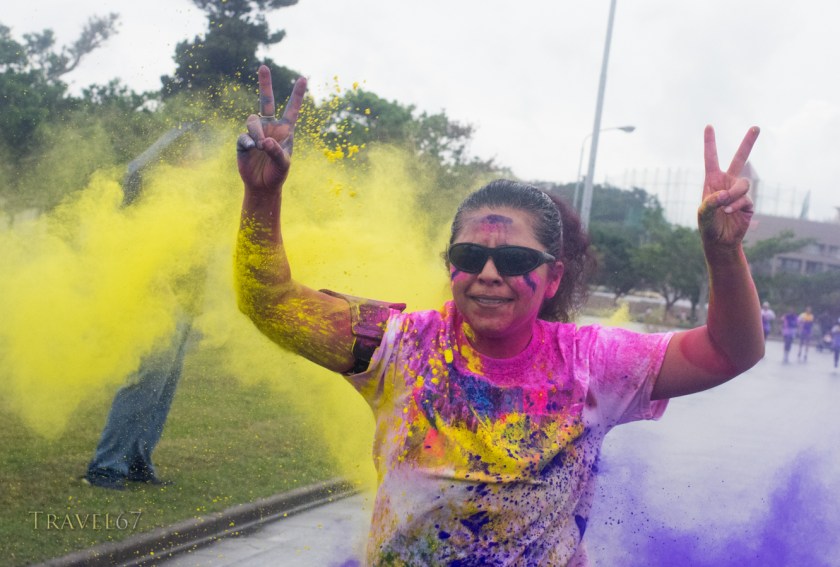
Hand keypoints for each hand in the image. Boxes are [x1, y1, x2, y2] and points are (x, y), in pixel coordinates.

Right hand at [236, 65, 306, 191]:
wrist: (262, 185)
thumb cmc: (278, 173)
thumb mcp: (283, 164)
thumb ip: (276, 152)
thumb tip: (264, 141)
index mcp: (285, 130)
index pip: (292, 109)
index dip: (297, 94)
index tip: (303, 78)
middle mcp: (270, 126)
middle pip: (266, 101)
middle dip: (264, 84)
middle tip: (263, 66)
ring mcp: (256, 132)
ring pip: (252, 121)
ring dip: (256, 132)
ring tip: (260, 145)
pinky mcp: (243, 141)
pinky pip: (243, 136)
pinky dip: (248, 142)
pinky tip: (252, 149)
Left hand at [697, 125, 759, 249]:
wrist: (720, 240)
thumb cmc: (708, 225)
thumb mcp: (703, 213)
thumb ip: (711, 202)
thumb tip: (726, 194)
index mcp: (712, 180)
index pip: (711, 158)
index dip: (710, 143)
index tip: (709, 126)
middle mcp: (727, 182)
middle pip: (740, 158)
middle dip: (748, 143)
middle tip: (756, 127)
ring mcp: (739, 191)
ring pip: (743, 183)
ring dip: (734, 194)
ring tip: (725, 206)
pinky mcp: (748, 202)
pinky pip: (745, 198)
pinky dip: (736, 205)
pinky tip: (729, 212)